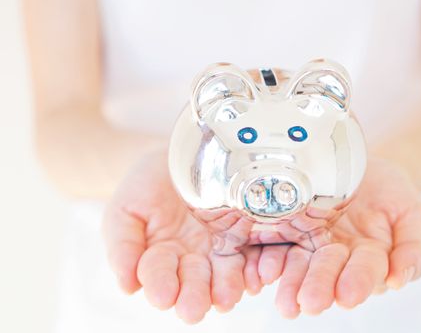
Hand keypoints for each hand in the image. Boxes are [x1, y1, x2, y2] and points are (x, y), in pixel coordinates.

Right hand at [102, 150, 261, 322]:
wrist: (181, 154)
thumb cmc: (147, 184)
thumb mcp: (126, 209)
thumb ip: (123, 246)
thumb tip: (127, 287)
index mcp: (160, 258)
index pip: (158, 275)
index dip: (160, 285)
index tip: (163, 296)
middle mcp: (192, 260)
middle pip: (194, 282)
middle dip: (194, 296)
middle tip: (193, 310)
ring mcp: (220, 249)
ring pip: (225, 274)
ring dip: (225, 288)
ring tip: (225, 298)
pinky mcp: (245, 236)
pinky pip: (253, 254)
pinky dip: (254, 268)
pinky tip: (254, 278)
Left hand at [271, 157, 420, 317]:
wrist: (362, 167)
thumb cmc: (392, 194)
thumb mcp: (413, 216)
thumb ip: (413, 248)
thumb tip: (399, 280)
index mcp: (369, 258)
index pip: (365, 272)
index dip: (357, 282)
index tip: (347, 295)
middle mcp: (337, 256)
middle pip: (327, 272)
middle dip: (319, 287)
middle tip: (310, 303)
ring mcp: (310, 243)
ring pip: (299, 264)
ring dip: (291, 282)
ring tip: (285, 299)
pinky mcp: (289, 229)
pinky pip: (277, 244)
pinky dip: (269, 259)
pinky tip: (263, 270)